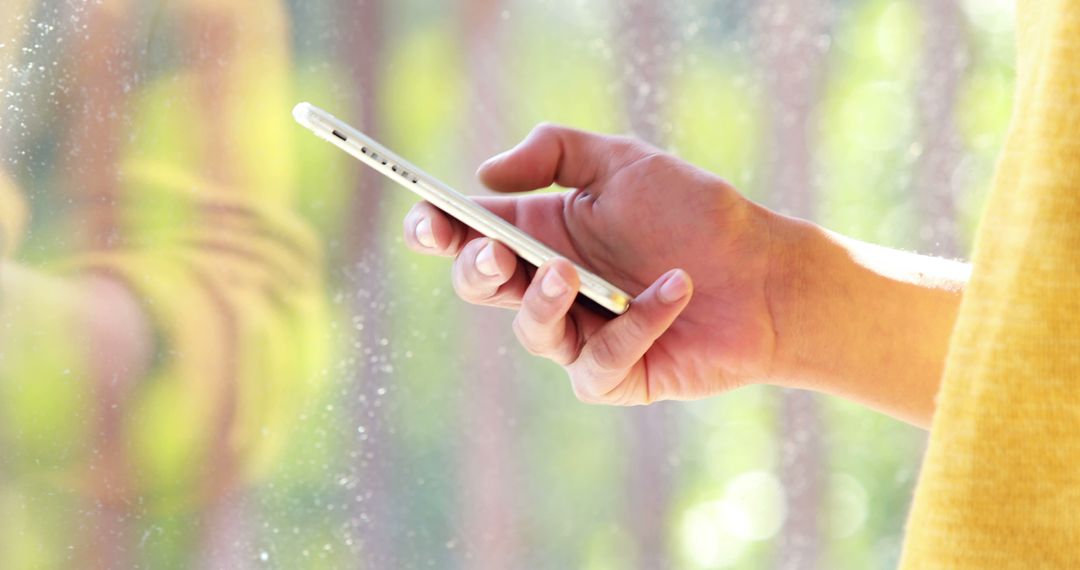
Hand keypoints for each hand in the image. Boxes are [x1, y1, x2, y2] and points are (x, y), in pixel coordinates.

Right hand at [403, 124, 779, 404]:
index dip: (436, 229)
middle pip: (480, 286)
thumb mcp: (623, 161)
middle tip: (494, 250)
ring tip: (570, 271)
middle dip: (476, 269)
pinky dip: (634, 325)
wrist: (766, 273)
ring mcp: (579, 334)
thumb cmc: (696, 214)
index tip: (427, 219)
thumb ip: (552, 152)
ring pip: (530, 331)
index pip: (468, 234)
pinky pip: (597, 362)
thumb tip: (484, 176)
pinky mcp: (613, 375)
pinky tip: (674, 288)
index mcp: (542, 233)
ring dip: (544, 301)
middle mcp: (551, 285)